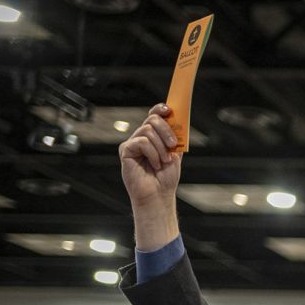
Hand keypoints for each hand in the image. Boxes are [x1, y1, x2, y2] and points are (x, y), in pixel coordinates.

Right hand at [119, 105, 182, 250]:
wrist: (158, 194)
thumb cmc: (166, 177)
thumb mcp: (175, 155)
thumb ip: (175, 139)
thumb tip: (179, 121)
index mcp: (154, 137)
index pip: (154, 115)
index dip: (160, 109)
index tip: (169, 109)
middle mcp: (142, 137)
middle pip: (152, 119)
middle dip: (166, 130)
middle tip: (172, 145)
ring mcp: (133, 143)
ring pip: (148, 130)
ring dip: (161, 147)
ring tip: (163, 161)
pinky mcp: (126, 150)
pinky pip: (141, 142)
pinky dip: (153, 153)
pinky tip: (155, 164)